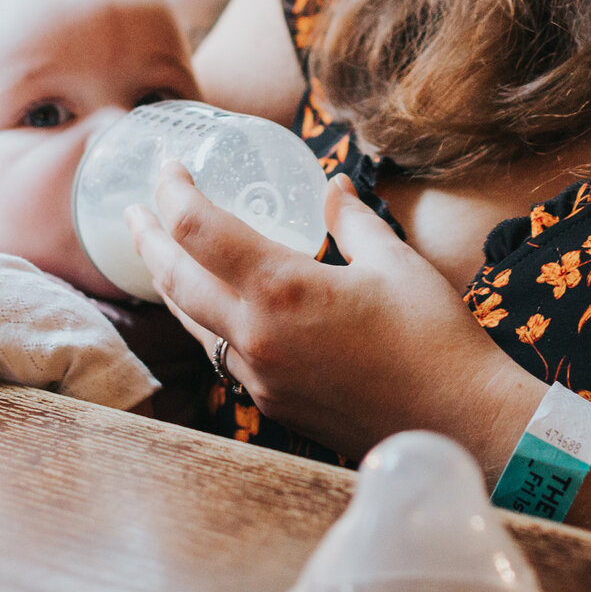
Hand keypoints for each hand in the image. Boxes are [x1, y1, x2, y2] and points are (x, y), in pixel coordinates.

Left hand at [126, 167, 539, 462]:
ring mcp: (259, 376)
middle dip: (147, 237)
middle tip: (133, 208)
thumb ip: (352, 220)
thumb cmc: (433, 340)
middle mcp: (255, 336)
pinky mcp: (272, 403)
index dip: (173, 192)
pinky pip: (219, 352)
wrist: (457, 425)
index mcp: (281, 289)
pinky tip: (213, 304)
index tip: (169, 166)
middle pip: (173, 278)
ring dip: (169, 280)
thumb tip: (332, 188)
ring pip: (190, 321)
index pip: (198, 229)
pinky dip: (203, 318)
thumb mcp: (394, 262)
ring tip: (160, 251)